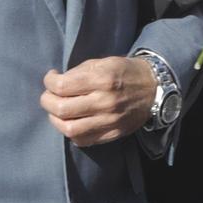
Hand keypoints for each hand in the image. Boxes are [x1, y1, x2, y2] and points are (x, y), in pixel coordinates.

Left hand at [41, 58, 155, 146]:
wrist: (155, 89)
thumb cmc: (125, 72)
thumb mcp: (103, 63)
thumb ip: (78, 72)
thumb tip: (56, 84)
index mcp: (102, 79)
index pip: (60, 86)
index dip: (49, 82)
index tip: (52, 78)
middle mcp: (105, 102)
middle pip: (60, 109)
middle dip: (47, 101)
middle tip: (50, 96)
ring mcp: (110, 121)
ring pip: (69, 129)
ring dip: (56, 120)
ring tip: (59, 112)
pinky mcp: (114, 133)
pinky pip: (83, 140)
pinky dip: (72, 133)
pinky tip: (74, 122)